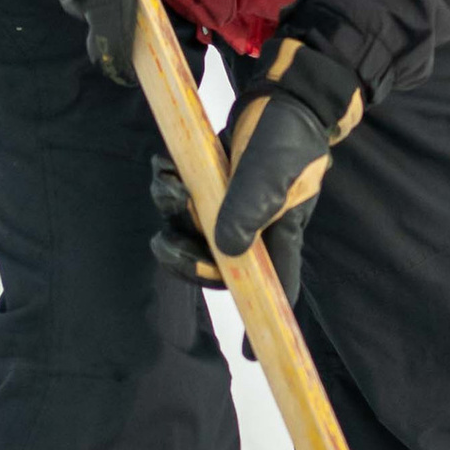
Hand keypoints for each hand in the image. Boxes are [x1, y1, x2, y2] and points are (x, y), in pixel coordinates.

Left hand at [150, 39, 363, 309]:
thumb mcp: (269, 172)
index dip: (260, 324)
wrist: (285, 93)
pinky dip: (169, 184)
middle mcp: (254, 227)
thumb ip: (248, 209)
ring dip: (169, 210)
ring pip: (191, 229)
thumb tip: (224, 252)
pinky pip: (183, 198)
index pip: (273, 290)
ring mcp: (232, 205)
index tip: (249, 356)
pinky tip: (165, 164)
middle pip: (213, 265)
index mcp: (276, 236)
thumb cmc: (287, 136)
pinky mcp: (215, 181)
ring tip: (166, 180)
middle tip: (162, 240)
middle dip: (182, 256)